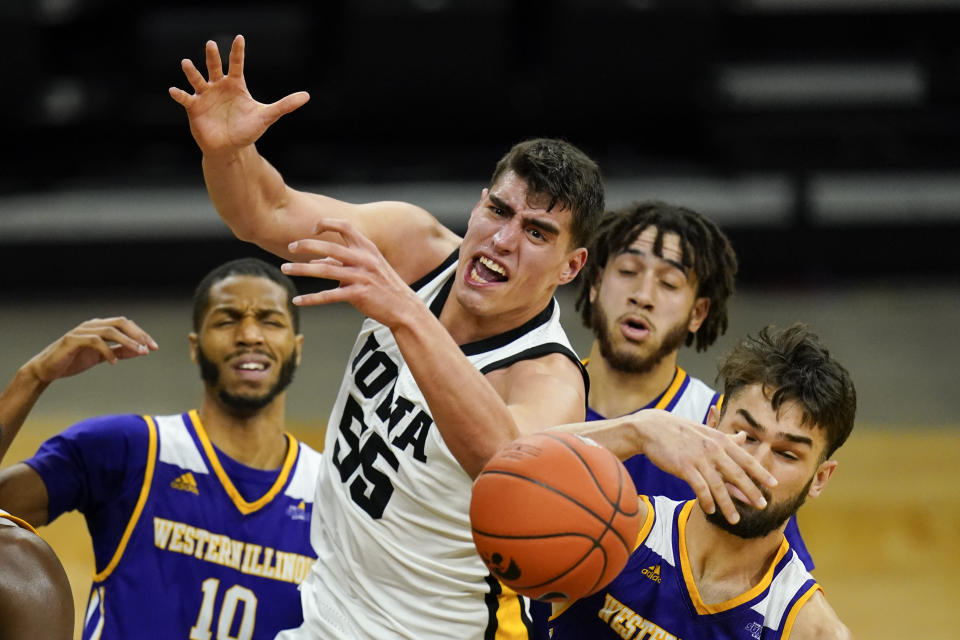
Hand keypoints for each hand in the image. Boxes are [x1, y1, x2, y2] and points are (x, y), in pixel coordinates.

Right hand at [23, 317, 157, 384]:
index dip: (141, 334)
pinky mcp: (72, 340)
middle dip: (138, 334)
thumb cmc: (74, 360)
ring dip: (127, 342)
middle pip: (121, 323)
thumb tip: (140, 351)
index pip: (126, 325)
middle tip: (150, 348)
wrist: (47, 369)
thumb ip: (120, 352)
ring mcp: (81, 331)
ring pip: (110, 330)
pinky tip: (114, 362)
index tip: (154, 347)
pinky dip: (107, 351)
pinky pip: (95, 342)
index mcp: (99, 327)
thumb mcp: (101, 356)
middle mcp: (92, 325)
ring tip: (139, 353)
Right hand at [168, 34, 309, 155]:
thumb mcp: (267, 116)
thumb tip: (306, 96)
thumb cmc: (247, 130)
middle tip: (211, 44)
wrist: (230, 147)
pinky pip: (186, 99)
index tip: (239, 38)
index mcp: (235, 85)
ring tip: (187, 63)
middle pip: (215, 67)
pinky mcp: (194, 108)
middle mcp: (219, 86)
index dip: (238, 52)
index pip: (236, 64)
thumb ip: (285, 105)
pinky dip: (181, 94)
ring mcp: (205, 96)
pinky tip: (175, 90)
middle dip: (213, 57)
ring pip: (197, 79)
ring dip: (192, 72)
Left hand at [280, 218, 422, 326]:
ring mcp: (361, 277)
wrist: (404, 308)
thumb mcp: (367, 268)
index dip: (327, 223)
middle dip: (306, 245)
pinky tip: (298, 300)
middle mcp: (364, 259)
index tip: (312, 229)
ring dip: (301, 269)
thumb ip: (342, 263)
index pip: (345, 227)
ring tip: (284, 269)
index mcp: (367, 248)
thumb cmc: (384, 287)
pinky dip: (311, 298)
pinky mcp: (358, 295)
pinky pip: (329, 295)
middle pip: (330, 246)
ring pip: (325, 271)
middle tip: (290, 247)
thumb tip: (316, 263)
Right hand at [628, 409, 776, 524]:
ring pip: (719, 486)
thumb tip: (742, 437)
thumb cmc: (679, 430)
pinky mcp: (685, 467)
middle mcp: (713, 449)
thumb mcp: (705, 431)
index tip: (774, 484)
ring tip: (735, 520)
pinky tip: (710, 511)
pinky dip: (706, 501)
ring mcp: (699, 458)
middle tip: (762, 506)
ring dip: (728, 505)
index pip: (746, 458)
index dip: (761, 472)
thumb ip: (725, 437)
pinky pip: (700, 489)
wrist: (652, 428)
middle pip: (737, 474)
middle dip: (751, 492)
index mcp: (720, 439)